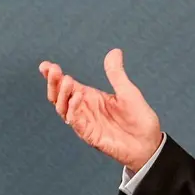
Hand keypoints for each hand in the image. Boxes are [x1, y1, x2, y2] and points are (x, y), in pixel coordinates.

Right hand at [40, 49, 162, 171]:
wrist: (149, 143)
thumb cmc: (139, 119)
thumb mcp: (128, 91)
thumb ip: (117, 73)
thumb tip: (115, 51)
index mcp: (90, 97)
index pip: (67, 85)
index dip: (54, 76)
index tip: (45, 65)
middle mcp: (84, 109)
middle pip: (59, 96)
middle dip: (53, 83)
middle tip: (53, 70)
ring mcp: (85, 122)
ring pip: (62, 109)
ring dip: (62, 94)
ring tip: (67, 80)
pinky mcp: (89, 134)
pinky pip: (75, 122)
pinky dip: (73, 109)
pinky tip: (78, 97)